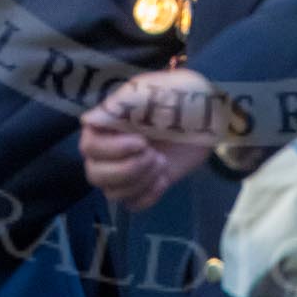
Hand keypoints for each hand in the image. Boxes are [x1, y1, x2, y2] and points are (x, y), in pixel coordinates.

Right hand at [79, 67, 223, 209]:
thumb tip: (88, 121)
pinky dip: (147, 196)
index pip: (89, 147)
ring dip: (139, 182)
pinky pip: (132, 204)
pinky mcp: (144, 183)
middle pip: (96, 175)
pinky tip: (164, 179)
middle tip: (154, 155)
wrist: (209, 113)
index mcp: (108, 123)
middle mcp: (110, 148)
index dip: (113, 150)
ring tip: (161, 163)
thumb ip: (121, 105)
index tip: (142, 141)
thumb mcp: (152, 92)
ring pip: (113, 193)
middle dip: (127, 170)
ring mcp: (126, 168)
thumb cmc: (179, 94)